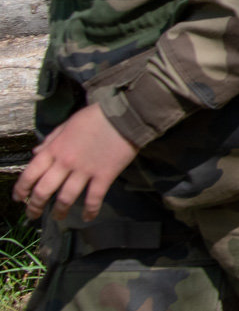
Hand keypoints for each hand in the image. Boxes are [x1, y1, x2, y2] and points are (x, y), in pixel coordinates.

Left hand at [13, 104, 136, 221]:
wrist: (125, 114)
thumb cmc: (96, 116)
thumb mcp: (68, 124)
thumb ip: (51, 139)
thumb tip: (35, 152)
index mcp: (55, 149)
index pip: (30, 173)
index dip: (21, 188)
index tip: (19, 198)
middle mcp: (65, 162)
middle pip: (44, 190)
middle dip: (35, 206)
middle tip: (33, 214)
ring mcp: (85, 171)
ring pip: (66, 198)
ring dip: (59, 211)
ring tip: (58, 217)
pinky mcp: (104, 176)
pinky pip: (94, 198)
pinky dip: (90, 211)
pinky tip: (88, 218)